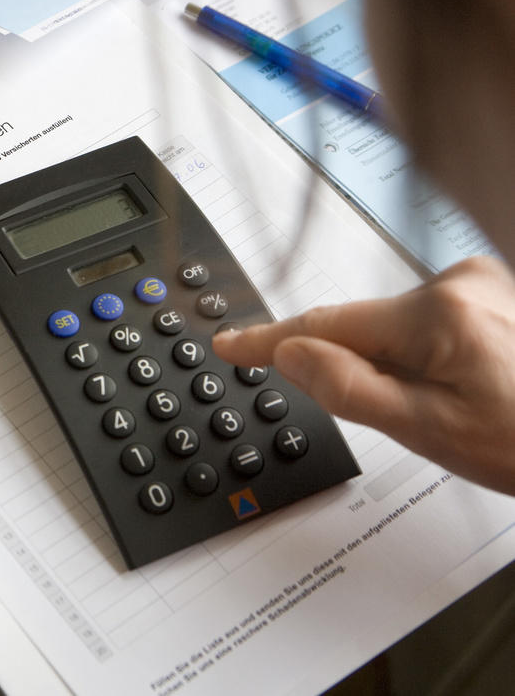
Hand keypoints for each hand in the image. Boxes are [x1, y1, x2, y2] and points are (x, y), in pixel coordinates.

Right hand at [212, 256, 514, 494]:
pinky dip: (424, 354)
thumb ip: (351, 389)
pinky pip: (428, 322)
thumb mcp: (431, 433)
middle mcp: (458, 281)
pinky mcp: (493, 291)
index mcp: (437, 313)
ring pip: (398, 327)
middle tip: (412, 417)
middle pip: (365, 326)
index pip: (325, 324)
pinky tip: (467, 388)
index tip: (227, 343)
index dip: (268, 340)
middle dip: (362, 368)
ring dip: (400, 364)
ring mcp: (480, 281)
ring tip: (459, 408)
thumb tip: (291, 353)